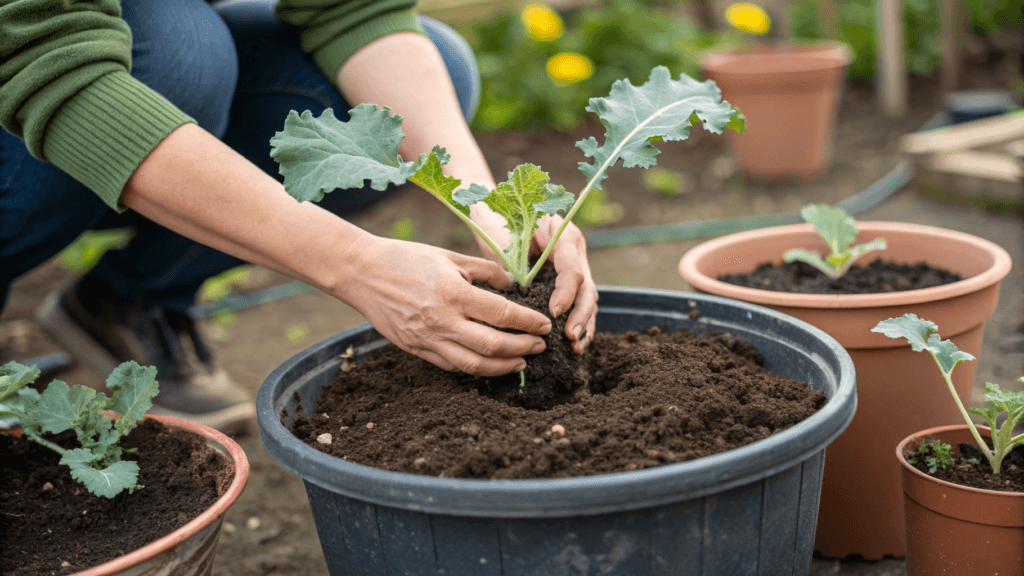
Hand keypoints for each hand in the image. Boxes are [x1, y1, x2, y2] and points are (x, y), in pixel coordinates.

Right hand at [339, 236, 551, 375]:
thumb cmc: (405, 258)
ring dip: (502, 366)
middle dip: (522, 347)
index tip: (544, 326)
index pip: (501, 313)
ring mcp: (427, 339)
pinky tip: (489, 363)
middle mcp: (441, 320)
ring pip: (473, 364)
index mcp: (452, 292)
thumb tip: (511, 284)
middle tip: (539, 346)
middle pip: (492, 344)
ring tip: (521, 362)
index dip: (527, 322)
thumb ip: (483, 270)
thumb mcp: (448, 256)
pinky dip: (475, 368)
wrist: (361, 272)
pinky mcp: (415, 349)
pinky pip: (451, 366)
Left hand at [469, 206, 597, 353]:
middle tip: (570, 337)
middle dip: (580, 315)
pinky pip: (579, 303)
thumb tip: (517, 289)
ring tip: (575, 347)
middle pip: (586, 286)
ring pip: (587, 298)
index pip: (571, 269)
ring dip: (584, 324)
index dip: (566, 293)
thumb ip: (515, 262)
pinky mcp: (570, 280)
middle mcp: (575, 250)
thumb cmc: (500, 223)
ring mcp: (576, 264)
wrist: (499, 212)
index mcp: (563, 235)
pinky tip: (575, 345)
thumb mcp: (506, 238)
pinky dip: (579, 323)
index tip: (553, 312)